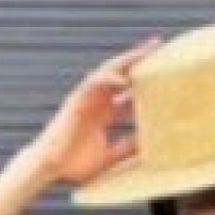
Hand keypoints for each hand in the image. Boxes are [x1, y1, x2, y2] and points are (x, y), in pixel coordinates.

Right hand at [36, 35, 164, 188]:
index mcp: (105, 112)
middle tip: (158, 46)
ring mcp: (86, 98)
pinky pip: (92, 83)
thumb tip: (149, 146)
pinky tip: (124, 79)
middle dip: (138, 59)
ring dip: (126, 60)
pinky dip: (108, 79)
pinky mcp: (76, 101)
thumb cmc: (75, 165)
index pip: (128, 90)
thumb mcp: (110, 156)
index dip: (145, 80)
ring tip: (146, 51)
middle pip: (121, 73)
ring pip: (109, 71)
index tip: (164, 72)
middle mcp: (97, 100)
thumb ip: (127, 148)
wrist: (50, 168)